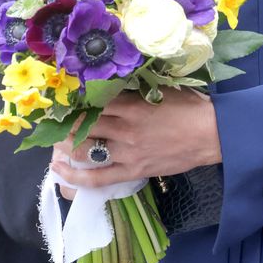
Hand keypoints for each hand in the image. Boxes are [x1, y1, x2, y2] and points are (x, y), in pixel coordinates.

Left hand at [51, 89, 221, 193]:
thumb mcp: (161, 89)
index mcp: (133, 105)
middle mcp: (125, 130)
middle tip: (50, 118)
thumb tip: (111, 84)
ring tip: (53, 139)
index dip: (73, 100)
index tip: (61, 97)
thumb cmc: (190, 106)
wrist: (212, 134)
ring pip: (85, 150)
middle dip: (63, 122)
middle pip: (84, 125)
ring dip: (64, 145)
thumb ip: (135, 89)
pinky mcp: (133, 171)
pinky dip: (75, 175)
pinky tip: (58, 169)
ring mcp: (128, 153)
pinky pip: (98, 178)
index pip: (93, 102)